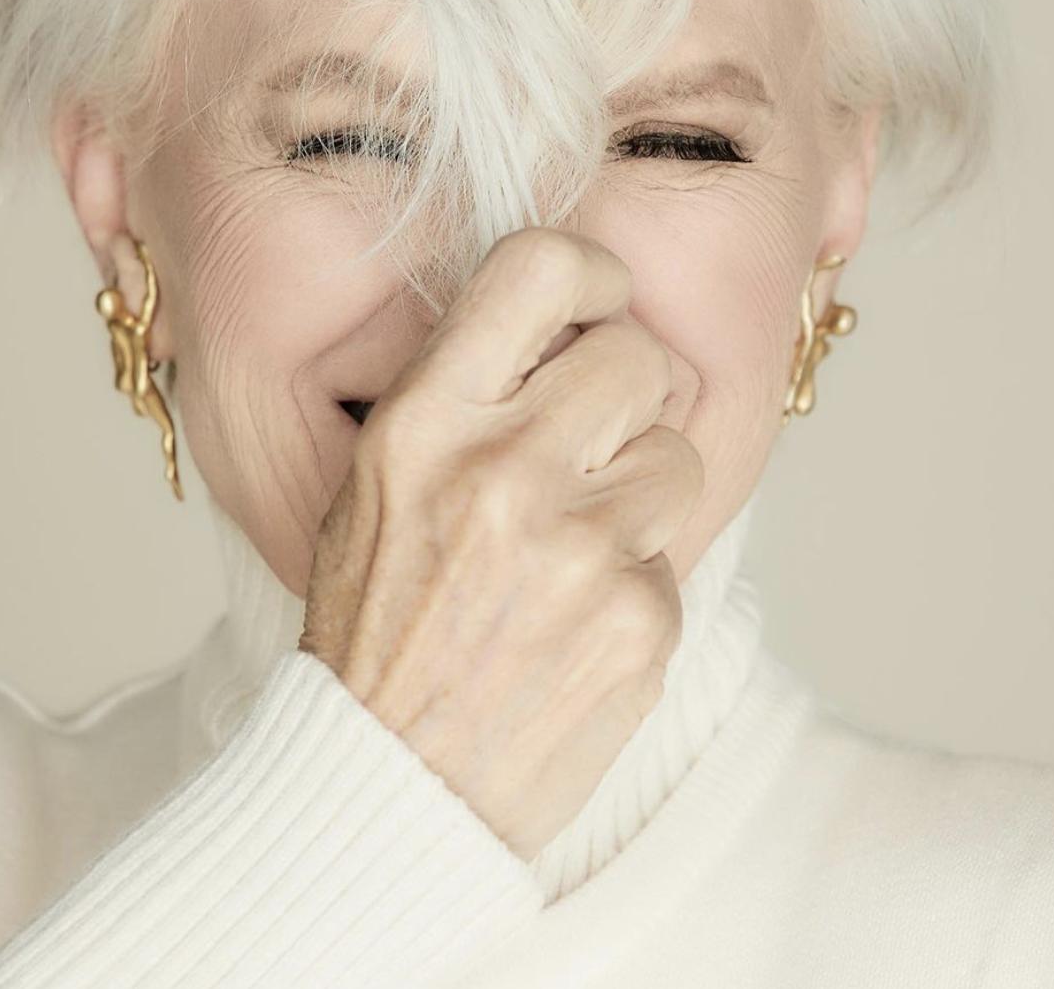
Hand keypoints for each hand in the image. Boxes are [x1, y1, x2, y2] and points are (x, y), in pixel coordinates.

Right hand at [298, 226, 704, 861]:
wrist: (384, 784)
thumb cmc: (376, 624)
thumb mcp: (374, 484)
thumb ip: (463, 396)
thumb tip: (568, 327)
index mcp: (423, 420)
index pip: (541, 269)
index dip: (593, 275)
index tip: (600, 306)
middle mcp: (501, 467)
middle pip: (638, 356)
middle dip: (629, 396)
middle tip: (591, 445)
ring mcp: (577, 545)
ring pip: (679, 454)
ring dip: (642, 492)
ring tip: (574, 550)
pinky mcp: (638, 619)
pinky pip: (676, 556)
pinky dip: (638, 585)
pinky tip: (577, 624)